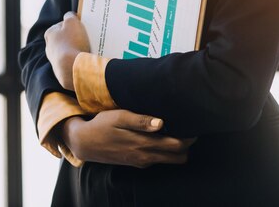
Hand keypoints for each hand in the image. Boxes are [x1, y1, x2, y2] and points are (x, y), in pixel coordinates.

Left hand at [44, 11, 89, 90]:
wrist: (72, 67)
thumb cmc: (72, 42)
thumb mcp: (72, 22)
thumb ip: (70, 16)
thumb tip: (69, 15)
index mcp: (49, 34)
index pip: (62, 25)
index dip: (72, 24)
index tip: (81, 26)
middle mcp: (49, 47)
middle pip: (65, 38)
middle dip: (75, 37)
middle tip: (86, 37)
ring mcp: (55, 60)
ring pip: (68, 50)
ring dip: (77, 48)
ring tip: (87, 48)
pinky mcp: (62, 70)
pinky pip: (71, 61)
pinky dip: (77, 59)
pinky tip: (84, 58)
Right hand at [60, 109, 195, 167]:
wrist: (84, 142)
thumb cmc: (103, 125)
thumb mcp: (120, 117)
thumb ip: (141, 121)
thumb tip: (162, 123)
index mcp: (144, 144)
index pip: (177, 146)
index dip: (189, 137)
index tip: (193, 125)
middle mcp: (145, 156)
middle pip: (179, 157)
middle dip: (186, 145)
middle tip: (188, 128)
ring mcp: (141, 161)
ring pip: (169, 160)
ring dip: (176, 149)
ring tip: (177, 131)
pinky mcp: (136, 162)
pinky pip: (158, 160)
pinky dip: (165, 151)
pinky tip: (161, 138)